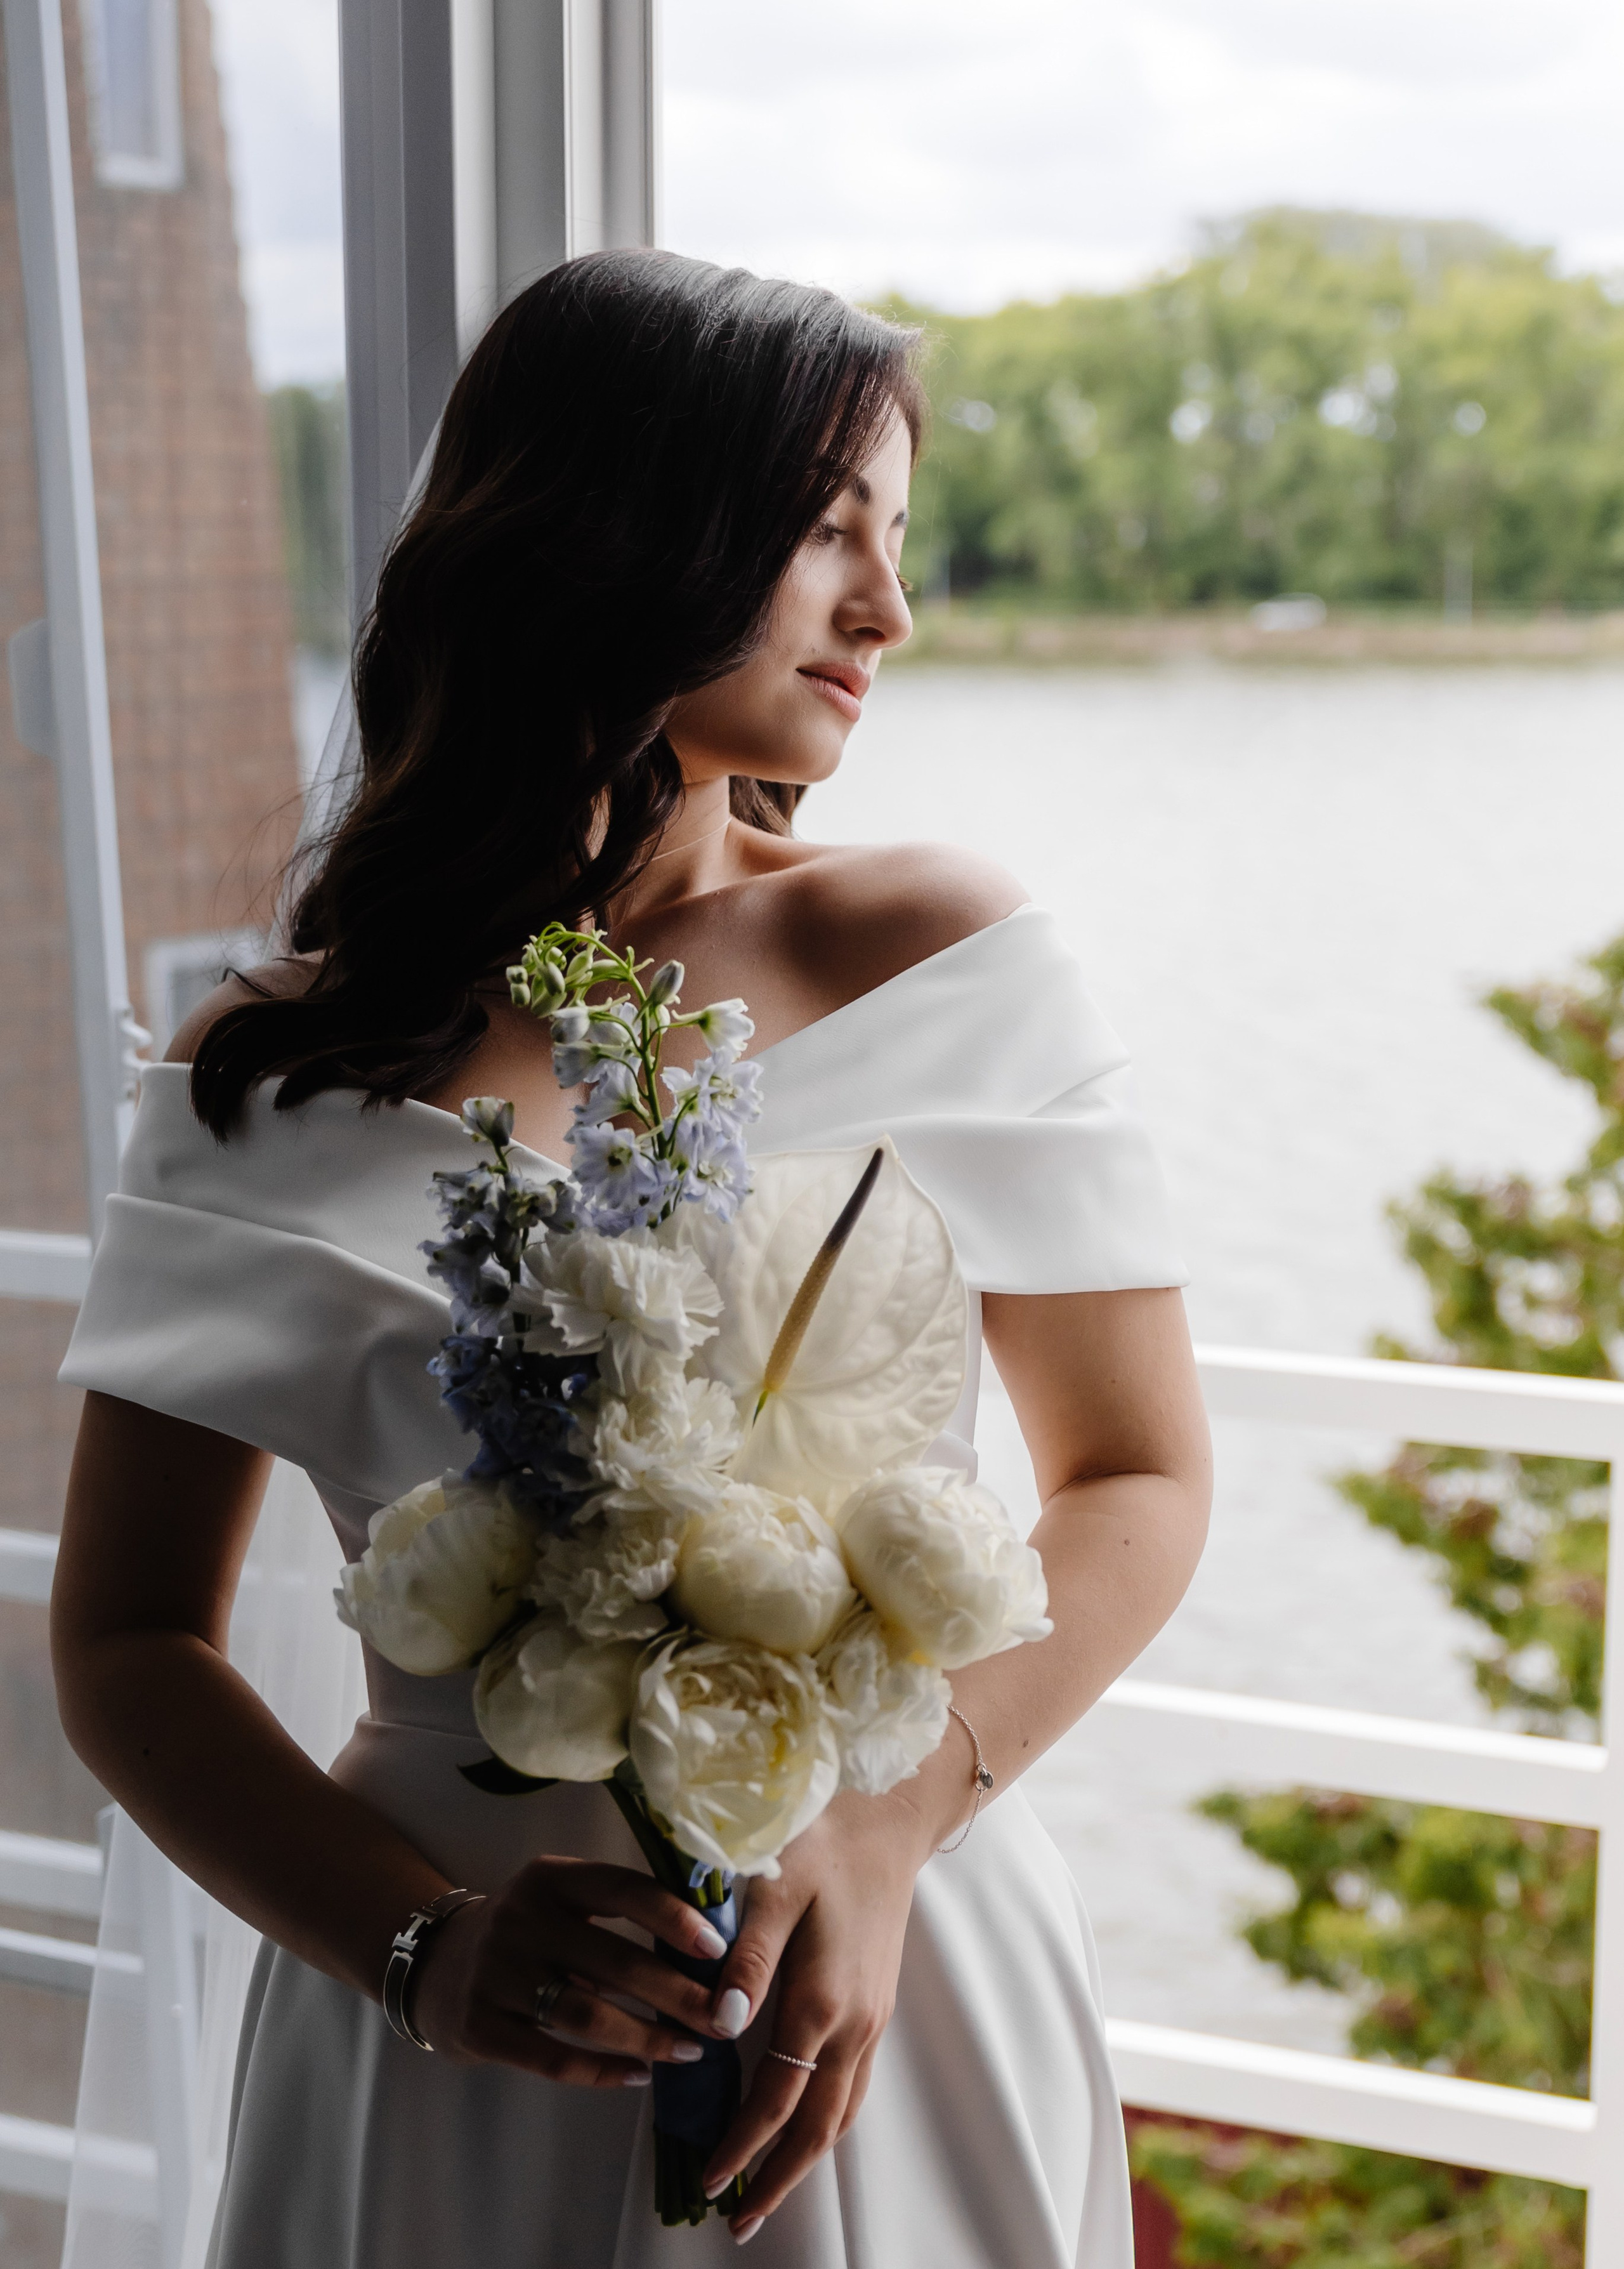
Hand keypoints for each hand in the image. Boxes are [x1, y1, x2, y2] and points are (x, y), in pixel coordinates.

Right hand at [410, 1855, 739, 2086]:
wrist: (439, 1964)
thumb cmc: (530, 1932)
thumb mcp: (562, 1900)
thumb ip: (618, 1912)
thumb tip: (708, 1947)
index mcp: (551, 1877)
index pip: (622, 1889)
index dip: (673, 1918)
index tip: (719, 1950)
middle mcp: (521, 1919)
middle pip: (614, 1960)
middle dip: (677, 1995)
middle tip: (722, 2019)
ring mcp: (496, 1974)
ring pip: (587, 2014)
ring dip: (647, 2037)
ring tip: (690, 2050)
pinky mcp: (479, 2025)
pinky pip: (552, 2057)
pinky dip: (601, 2071)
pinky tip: (639, 2075)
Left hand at [700, 1788, 938, 2241]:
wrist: (890, 1817)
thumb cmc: (823, 1841)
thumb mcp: (775, 1886)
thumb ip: (746, 1960)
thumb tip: (720, 2027)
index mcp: (822, 2002)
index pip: (777, 2099)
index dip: (743, 2145)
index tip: (710, 2181)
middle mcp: (854, 2023)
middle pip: (819, 2126)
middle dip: (780, 2178)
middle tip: (742, 2222)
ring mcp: (872, 2016)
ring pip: (842, 2111)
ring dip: (806, 2157)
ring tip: (771, 2191)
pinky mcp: (877, 2003)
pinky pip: (854, 2084)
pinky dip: (828, 2121)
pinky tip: (807, 2126)